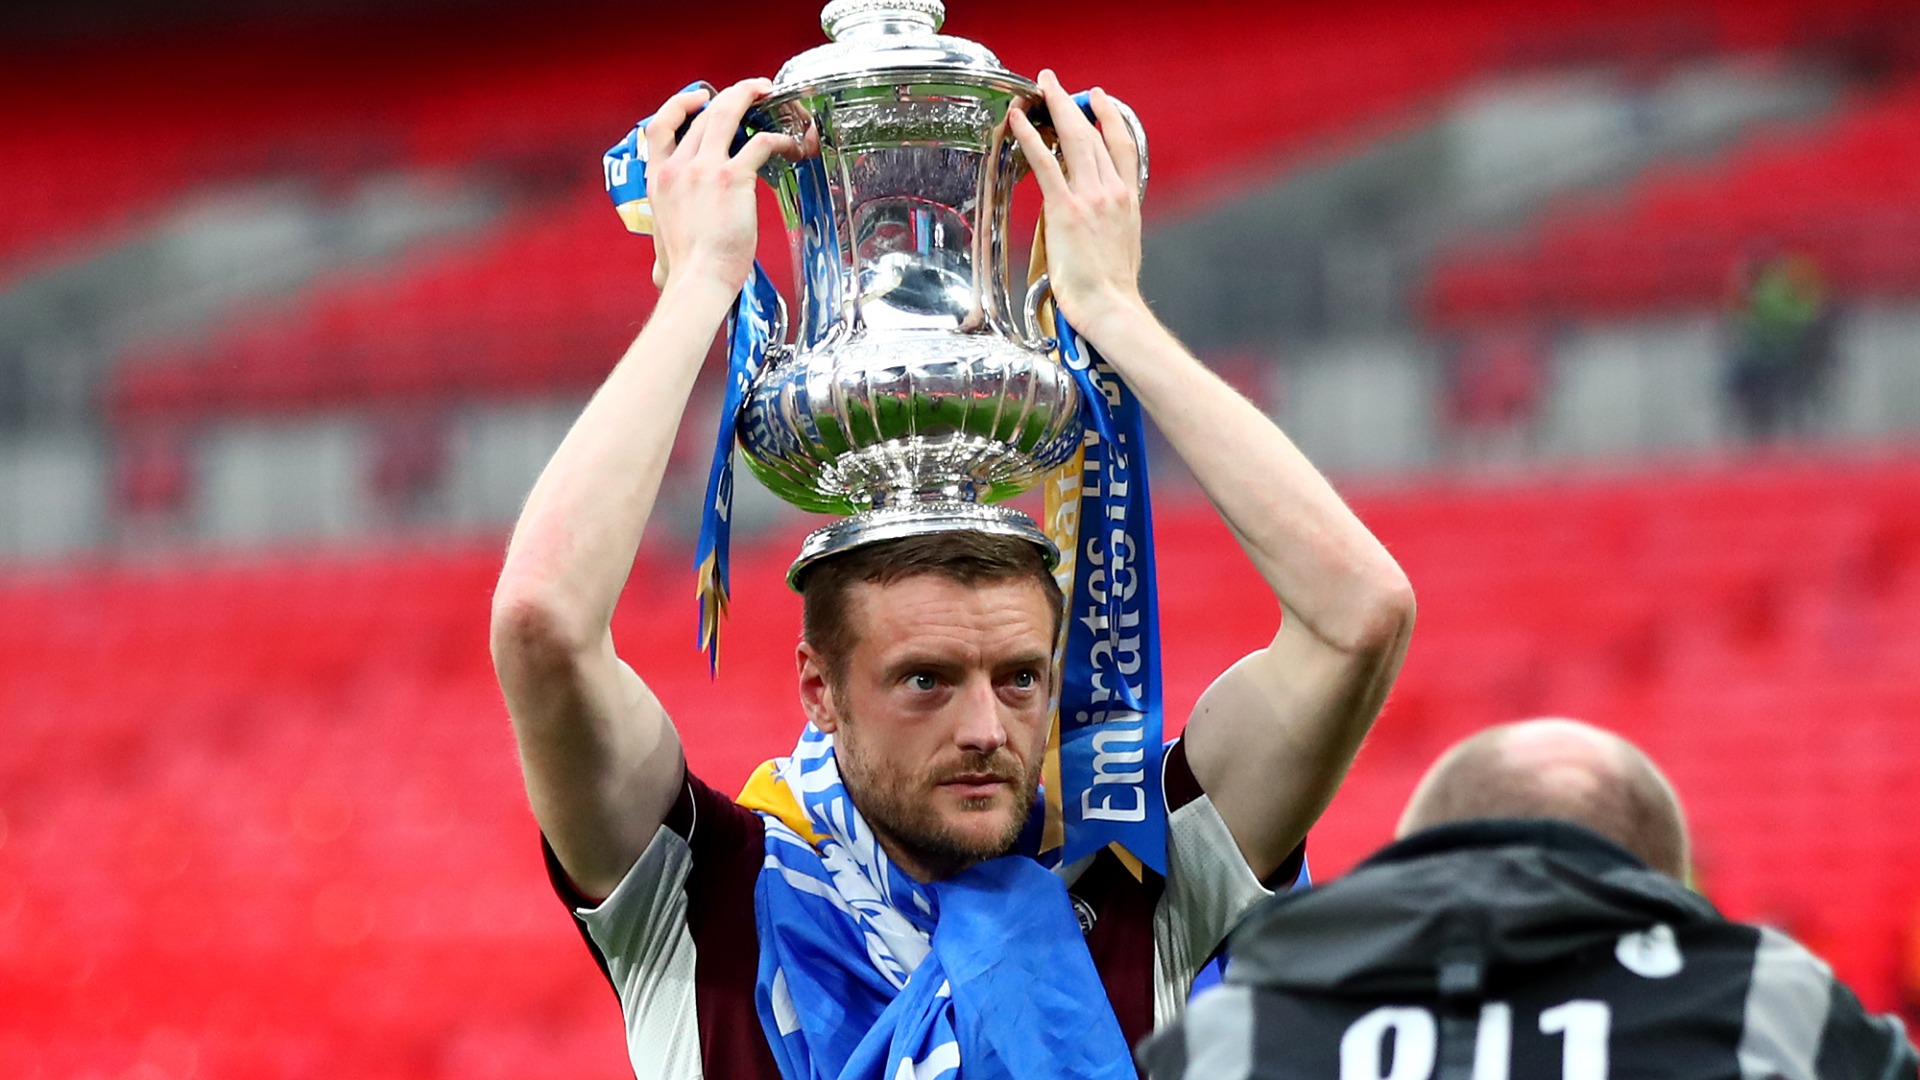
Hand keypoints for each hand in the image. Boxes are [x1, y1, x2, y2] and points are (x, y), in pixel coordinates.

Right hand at [644, 78, 798, 293]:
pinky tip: (791, 145)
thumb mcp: (660, 251)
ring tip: (767, 92)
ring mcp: (704, 169)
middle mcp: (678, 167)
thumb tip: (660, 271)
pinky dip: (779, 139)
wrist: (698, 280)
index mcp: (658, 180)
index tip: (700, 98)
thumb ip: (662, 249)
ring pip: (727, 114)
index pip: (660, 126)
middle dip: (728, 97)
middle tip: (749, 92)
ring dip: (749, 96)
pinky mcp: (733, 178)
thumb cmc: (685, 273)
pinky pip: (760, 143)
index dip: (680, 105)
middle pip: (703, 115)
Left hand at [1007, 70, 1145, 331]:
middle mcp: (1113, 193)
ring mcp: (1091, 198)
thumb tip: (1096, 221)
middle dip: (1075, 103)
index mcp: (1128, 201)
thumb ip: (1111, 223)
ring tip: (1042, 86)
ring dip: (1055, 107)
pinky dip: (1032, 138)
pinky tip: (1019, 119)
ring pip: (1074, 140)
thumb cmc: (1112, 290)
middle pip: (1094, 135)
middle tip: (1057, 83)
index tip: (1099, 100)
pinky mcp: (1066, 210)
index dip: (1111, 118)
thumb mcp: (1122, 246)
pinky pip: (1047, 164)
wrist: (1111, 306)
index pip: (1122, 147)